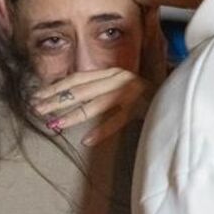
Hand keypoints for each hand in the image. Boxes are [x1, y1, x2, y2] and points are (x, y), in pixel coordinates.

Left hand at [30, 68, 150, 146]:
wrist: (177, 95)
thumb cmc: (145, 94)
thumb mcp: (120, 86)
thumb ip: (99, 88)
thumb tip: (69, 98)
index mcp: (110, 72)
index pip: (76, 79)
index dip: (55, 88)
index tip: (36, 97)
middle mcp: (118, 78)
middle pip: (80, 91)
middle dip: (56, 101)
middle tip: (37, 111)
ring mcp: (129, 92)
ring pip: (95, 105)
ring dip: (72, 116)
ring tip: (55, 125)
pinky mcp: (140, 107)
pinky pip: (117, 120)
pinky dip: (101, 131)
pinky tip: (86, 140)